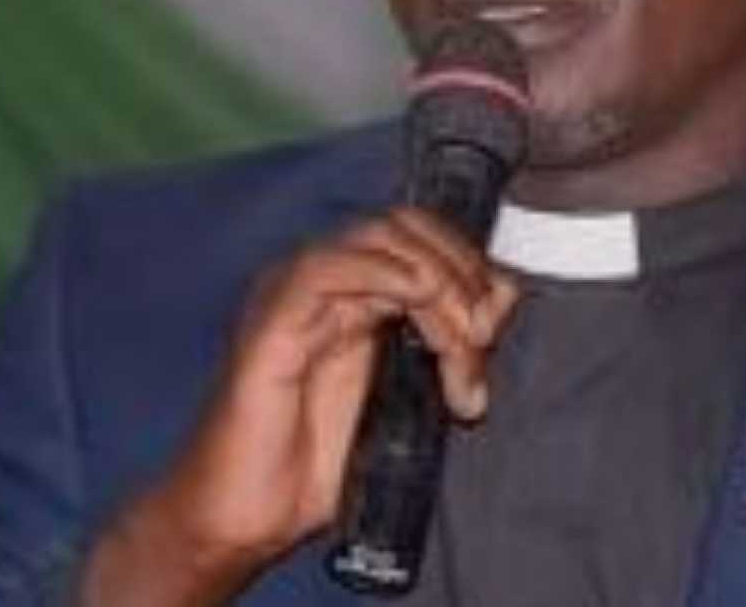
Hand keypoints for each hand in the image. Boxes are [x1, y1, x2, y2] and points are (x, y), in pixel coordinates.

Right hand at [78, 207, 520, 605]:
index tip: (494, 328)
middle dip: (461, 273)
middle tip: (481, 340)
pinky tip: (417, 301)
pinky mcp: (270, 321)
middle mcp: (321, 283)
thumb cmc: (313, 466)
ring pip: (378, 239)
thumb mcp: (408, 397)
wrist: (243, 519)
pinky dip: (385, 273)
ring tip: (459, 345)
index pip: (420, 237)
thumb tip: (502, 297)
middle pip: (406, 227)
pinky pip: (327, 268)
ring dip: (437, 282)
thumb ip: (450, 347)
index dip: (469, 265)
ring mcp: (291, 295)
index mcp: (351, 294)